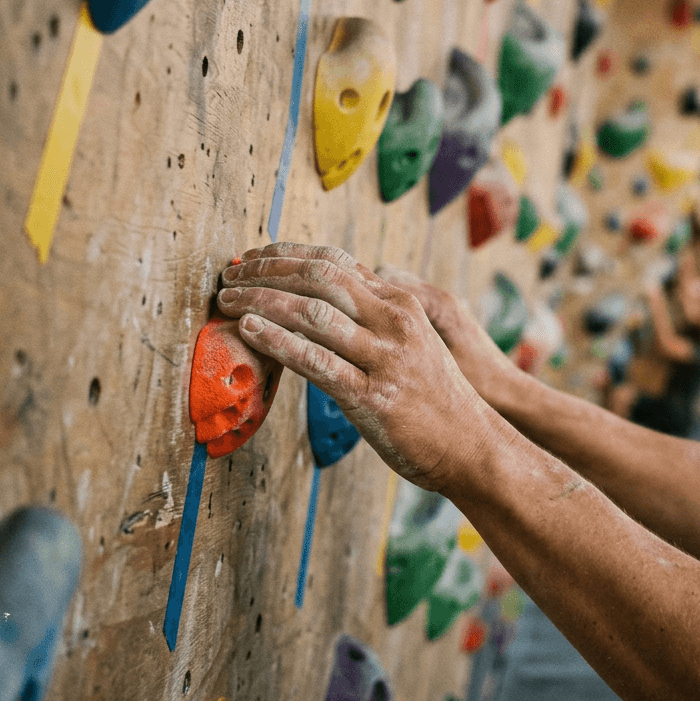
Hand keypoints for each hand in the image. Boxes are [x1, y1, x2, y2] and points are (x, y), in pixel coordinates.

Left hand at [215, 243, 505, 491]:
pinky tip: (250, 331)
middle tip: (229, 275)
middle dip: (266, 271)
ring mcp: (386, 358)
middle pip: (320, 278)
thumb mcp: (415, 343)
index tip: (252, 256)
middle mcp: (395, 322)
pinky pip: (316, 362)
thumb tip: (332, 297)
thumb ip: (378, 316)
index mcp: (402, 304)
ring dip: (262, 301)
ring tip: (227, 301)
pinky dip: (278, 342)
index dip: (287, 254)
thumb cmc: (437, 399)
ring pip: (314, 313)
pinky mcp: (373, 396)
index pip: (336, 262)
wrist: (472, 446)